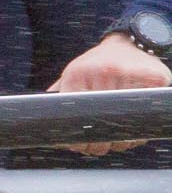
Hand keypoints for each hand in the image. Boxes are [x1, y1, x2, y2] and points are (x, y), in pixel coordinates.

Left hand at [48, 34, 170, 154]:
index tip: (80, 147)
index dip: (78, 137)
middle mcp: (102, 72)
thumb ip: (60, 94)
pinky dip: (140, 129)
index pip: (76, 114)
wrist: (130, 43)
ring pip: (127, 123)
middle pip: (102, 123)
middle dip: (99, 143)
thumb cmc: (98, 64)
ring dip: (122, 140)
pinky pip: (146, 115)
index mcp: (78, 74)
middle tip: (98, 149)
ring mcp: (128, 75)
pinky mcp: (152, 78)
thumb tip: (40, 120)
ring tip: (117, 139)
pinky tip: (133, 128)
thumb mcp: (74, 74)